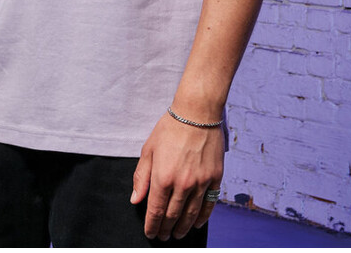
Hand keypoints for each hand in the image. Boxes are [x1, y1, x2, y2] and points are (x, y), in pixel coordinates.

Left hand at [130, 110, 223, 240]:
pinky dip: (202, 218)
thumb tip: (136, 199)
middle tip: (163, 236)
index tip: (150, 233)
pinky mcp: (214, 178)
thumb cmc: (170, 128)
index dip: (152, 225)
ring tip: (177, 234)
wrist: (197, 114)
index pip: (155, 210)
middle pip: (172, 215)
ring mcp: (201, 182)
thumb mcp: (149, 149)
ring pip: (191, 214)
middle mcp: (182, 183)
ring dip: (183, 227)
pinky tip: (197, 223)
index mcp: (163, 177)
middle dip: (166, 229)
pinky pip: (209, 205)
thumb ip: (141, 177)